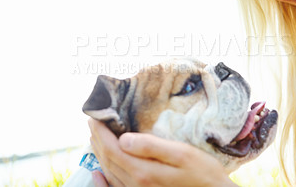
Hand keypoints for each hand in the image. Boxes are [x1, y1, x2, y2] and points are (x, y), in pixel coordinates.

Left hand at [88, 119, 236, 186]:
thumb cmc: (203, 174)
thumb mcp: (182, 154)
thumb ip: (152, 147)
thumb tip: (123, 139)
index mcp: (143, 171)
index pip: (113, 148)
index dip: (100, 132)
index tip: (94, 116)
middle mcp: (136, 185)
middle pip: (108, 160)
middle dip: (97, 140)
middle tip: (91, 122)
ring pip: (110, 173)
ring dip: (99, 154)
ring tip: (95, 138)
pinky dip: (103, 180)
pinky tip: (97, 174)